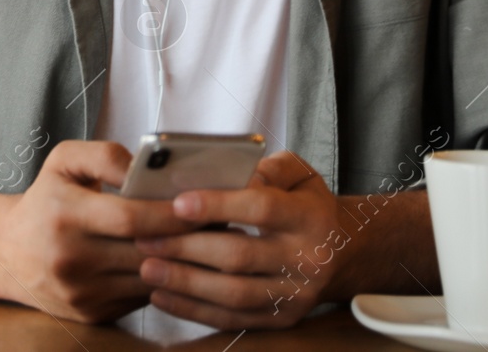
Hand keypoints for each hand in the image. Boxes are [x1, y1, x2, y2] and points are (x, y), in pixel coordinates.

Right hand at [0, 140, 194, 323]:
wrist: (9, 253)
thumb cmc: (46, 200)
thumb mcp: (64, 161)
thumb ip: (104, 154)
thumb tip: (144, 166)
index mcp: (63, 214)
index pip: (129, 217)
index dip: (170, 211)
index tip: (202, 202)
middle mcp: (70, 258)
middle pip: (145, 250)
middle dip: (189, 237)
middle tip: (223, 221)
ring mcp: (81, 292)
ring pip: (149, 278)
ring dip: (186, 261)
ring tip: (213, 241)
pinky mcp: (92, 314)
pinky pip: (141, 296)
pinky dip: (167, 279)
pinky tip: (184, 262)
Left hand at [133, 151, 349, 328]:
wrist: (343, 251)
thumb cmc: (307, 204)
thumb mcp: (300, 174)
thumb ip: (268, 167)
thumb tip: (232, 171)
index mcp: (309, 217)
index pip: (261, 209)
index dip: (217, 205)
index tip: (177, 203)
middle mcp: (306, 259)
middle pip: (239, 256)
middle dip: (187, 247)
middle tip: (144, 238)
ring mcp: (294, 295)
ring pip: (233, 294)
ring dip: (185, 283)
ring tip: (147, 268)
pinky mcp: (281, 319)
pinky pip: (232, 320)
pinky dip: (194, 311)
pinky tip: (162, 297)